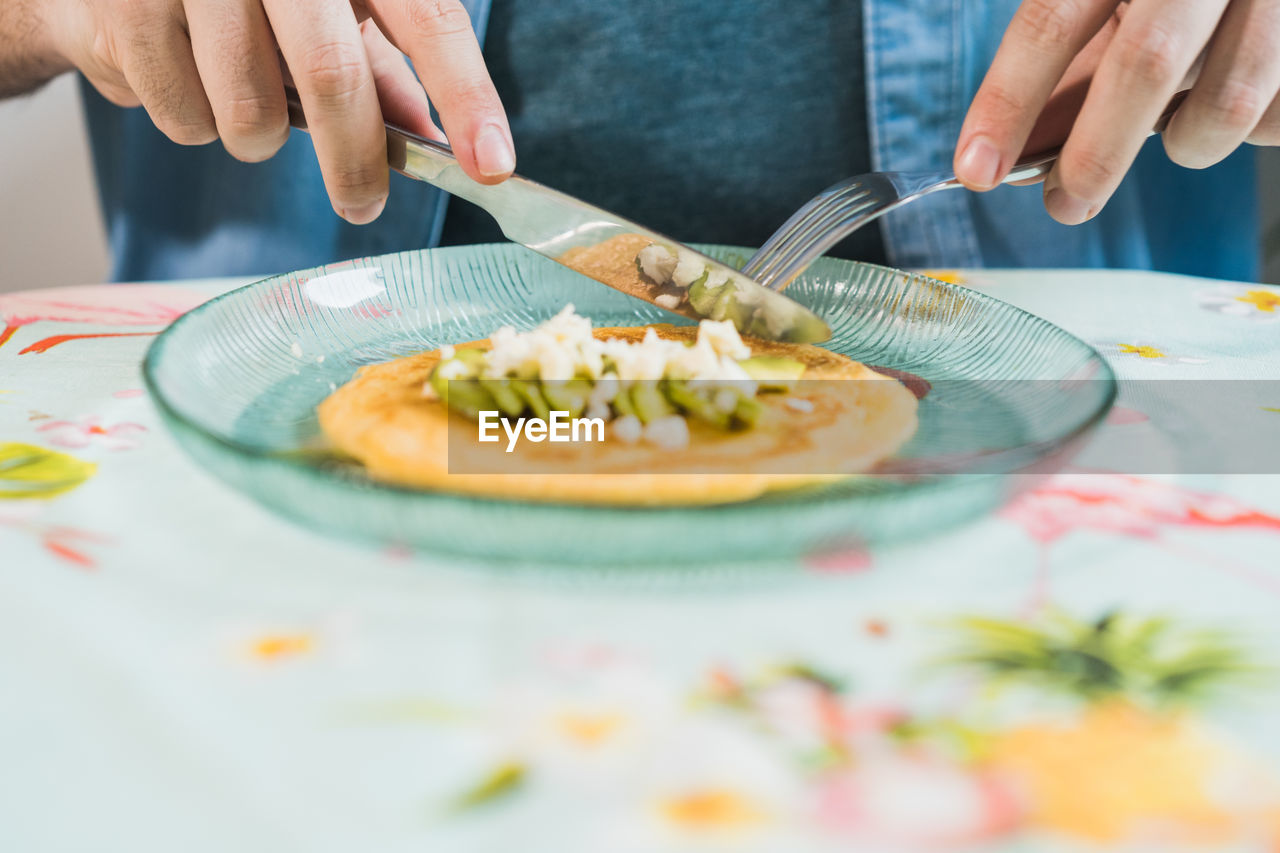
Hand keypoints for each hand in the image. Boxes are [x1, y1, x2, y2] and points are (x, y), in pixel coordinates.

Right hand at [46, 0, 513, 222]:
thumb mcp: (331, 11)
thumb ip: (380, 71)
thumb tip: (433, 142)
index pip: (428, 19)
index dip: (466, 95)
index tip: (492, 164)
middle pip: (334, 76)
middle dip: (355, 161)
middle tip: (363, 202)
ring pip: (250, 114)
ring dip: (258, 137)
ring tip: (244, 95)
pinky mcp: (125, 3)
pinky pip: (183, 115)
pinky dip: (194, 121)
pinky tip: (184, 72)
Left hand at [954, 0, 1279, 224]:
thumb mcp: (1116, 6)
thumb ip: (1072, 73)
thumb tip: (1020, 156)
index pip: (1051, 23)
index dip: (1009, 101)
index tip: (976, 169)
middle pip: (1143, 64)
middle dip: (1094, 155)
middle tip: (1065, 203)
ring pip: (1227, 103)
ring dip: (1189, 142)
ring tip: (1178, 123)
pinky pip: (1274, 119)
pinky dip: (1250, 128)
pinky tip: (1244, 94)